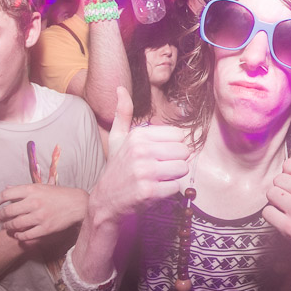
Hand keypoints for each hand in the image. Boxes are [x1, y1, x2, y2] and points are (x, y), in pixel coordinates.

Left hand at [0, 185, 88, 240]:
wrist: (78, 204)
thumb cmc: (60, 194)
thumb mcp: (42, 187)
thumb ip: (24, 189)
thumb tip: (7, 188)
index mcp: (33, 190)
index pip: (7, 194)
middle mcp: (34, 202)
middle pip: (8, 211)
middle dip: (0, 216)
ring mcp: (40, 216)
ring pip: (16, 224)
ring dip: (8, 227)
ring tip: (6, 227)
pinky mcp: (45, 228)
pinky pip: (26, 235)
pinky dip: (19, 236)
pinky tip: (18, 235)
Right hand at [89, 87, 188, 220]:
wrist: (106, 201)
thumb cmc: (117, 168)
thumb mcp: (117, 138)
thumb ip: (123, 113)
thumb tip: (120, 88)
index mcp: (138, 136)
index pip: (178, 134)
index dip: (172, 146)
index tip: (159, 154)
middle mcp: (141, 151)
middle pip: (184, 151)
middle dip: (176, 161)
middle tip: (160, 168)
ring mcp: (145, 171)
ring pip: (183, 168)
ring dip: (174, 176)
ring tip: (158, 178)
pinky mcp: (149, 191)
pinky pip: (176, 187)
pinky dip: (169, 191)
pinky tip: (155, 190)